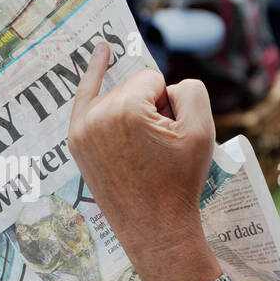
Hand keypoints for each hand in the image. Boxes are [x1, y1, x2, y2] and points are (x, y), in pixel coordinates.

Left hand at [67, 42, 215, 261]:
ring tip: (140, 151)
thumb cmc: (180, 182)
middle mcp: (97, 114)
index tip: (168, 137)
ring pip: (118, 97)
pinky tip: (101, 50)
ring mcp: (81, 129)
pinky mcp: (77, 142)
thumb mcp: (202, 129)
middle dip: (150, 109)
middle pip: (133, 87)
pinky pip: (85, 97)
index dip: (169, 105)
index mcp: (125, 108)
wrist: (156, 229)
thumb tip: (165, 88)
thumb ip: (190, 88)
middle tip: (156, 150)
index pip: (154, 80)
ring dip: (133, 114)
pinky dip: (93, 74)